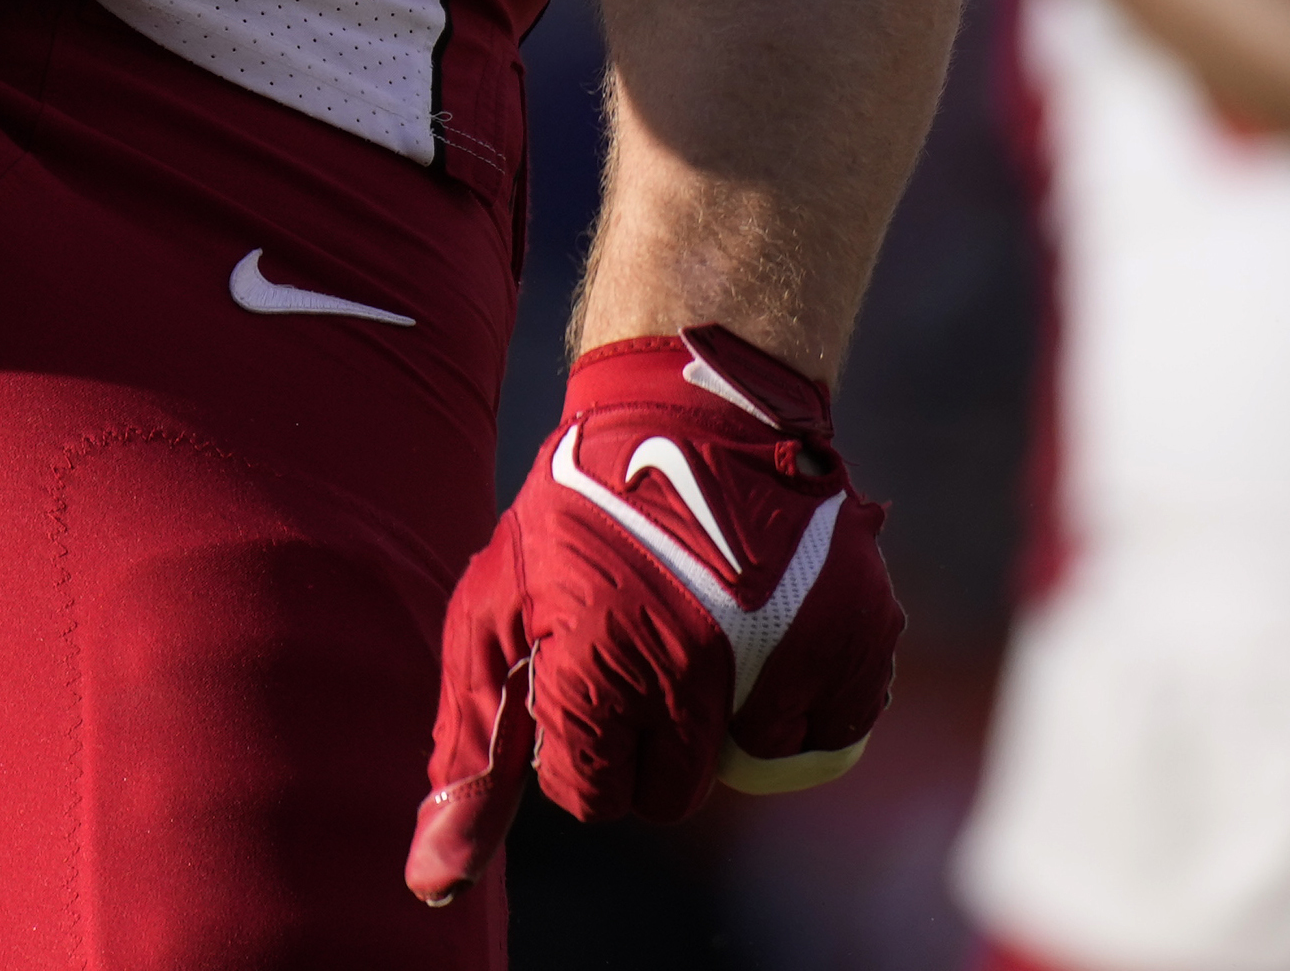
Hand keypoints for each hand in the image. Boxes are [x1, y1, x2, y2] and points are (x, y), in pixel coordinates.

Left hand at [404, 328, 899, 903]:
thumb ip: (470, 755)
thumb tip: (432, 883)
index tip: (582, 680)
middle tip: (644, 651)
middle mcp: (695, 665)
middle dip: (653, 740)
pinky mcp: (856, 635)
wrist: (691, 407)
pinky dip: (802, 696)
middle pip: (675, 791)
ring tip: (706, 623)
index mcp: (594, 663)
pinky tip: (769, 625)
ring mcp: (785, 650)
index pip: (595, 795)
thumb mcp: (494, 617)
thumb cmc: (573, 518)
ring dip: (729, 716)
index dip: (582, 745)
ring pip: (754, 763)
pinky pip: (828, 730)